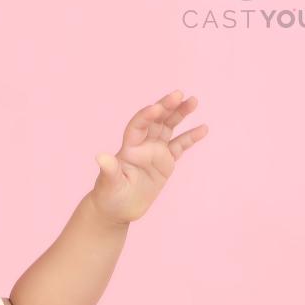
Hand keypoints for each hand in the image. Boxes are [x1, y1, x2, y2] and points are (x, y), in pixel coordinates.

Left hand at [91, 89, 208, 225]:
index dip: (146, 116)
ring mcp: (155, 152)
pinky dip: (191, 138)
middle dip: (167, 107)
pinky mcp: (166, 162)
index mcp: (129, 147)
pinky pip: (180, 146)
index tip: (157, 108)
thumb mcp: (109, 184)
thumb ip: (109, 169)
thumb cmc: (109, 197)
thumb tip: (100, 157)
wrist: (118, 210)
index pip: (138, 125)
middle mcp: (143, 145)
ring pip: (170, 127)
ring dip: (181, 114)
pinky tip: (203, 128)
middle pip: (156, 120)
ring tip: (193, 101)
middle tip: (179, 94)